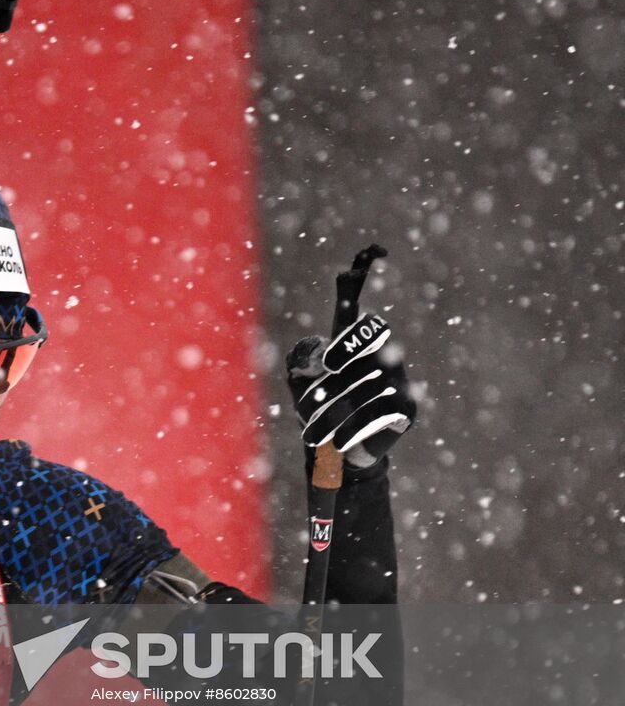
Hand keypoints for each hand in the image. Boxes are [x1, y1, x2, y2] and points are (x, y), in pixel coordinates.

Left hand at [285, 247, 416, 467]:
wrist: (337, 454)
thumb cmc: (316, 412)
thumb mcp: (298, 383)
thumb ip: (300, 359)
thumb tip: (321, 354)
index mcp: (351, 344)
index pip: (352, 307)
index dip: (359, 278)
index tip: (372, 251)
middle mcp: (381, 353)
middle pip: (364, 340)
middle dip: (340, 363)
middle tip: (319, 388)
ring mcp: (398, 377)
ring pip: (366, 380)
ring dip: (336, 406)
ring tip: (316, 428)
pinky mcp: (407, 406)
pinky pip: (379, 407)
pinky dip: (353, 424)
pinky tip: (339, 439)